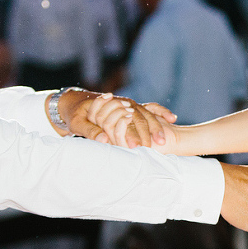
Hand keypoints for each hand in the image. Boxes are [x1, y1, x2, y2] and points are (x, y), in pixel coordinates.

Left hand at [55, 90, 172, 147]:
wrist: (75, 101)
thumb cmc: (76, 114)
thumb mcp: (78, 122)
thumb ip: (91, 131)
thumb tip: (104, 140)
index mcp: (109, 107)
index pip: (126, 121)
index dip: (134, 134)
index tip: (139, 147)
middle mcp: (122, 104)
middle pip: (141, 117)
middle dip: (152, 131)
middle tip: (161, 145)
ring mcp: (129, 105)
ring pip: (148, 114)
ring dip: (157, 126)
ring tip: (166, 140)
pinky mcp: (132, 107)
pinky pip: (151, 108)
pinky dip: (161, 112)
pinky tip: (172, 118)